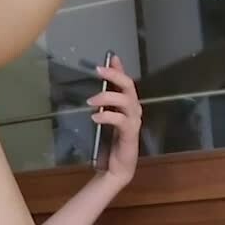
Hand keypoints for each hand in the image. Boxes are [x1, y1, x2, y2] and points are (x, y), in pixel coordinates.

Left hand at [84, 55, 142, 185]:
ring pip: (127, 101)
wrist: (115, 168)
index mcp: (128, 106)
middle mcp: (134, 111)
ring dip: (108, 97)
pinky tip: (95, 116)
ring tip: (91, 100)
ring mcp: (134, 122)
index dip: (119, 69)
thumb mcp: (105, 119)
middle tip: (99, 70)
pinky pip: (121, 120)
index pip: (126, 82)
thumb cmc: (110, 143)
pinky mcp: (130, 134)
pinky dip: (107, 116)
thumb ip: (104, 104)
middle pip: (129, 87)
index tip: (111, 57)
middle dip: (115, 76)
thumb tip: (97, 89)